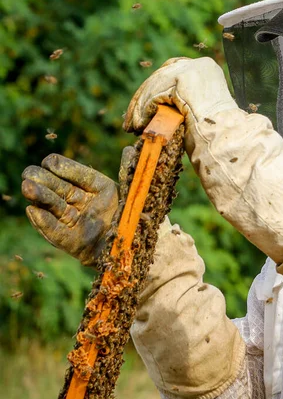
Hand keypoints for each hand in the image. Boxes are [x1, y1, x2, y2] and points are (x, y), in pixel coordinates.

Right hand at [21, 149, 134, 266]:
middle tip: (29, 173)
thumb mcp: (134, 192)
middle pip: (60, 189)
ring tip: (27, 187)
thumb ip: (128, 171)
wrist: (139, 249)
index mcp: (97, 189)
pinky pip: (56, 231)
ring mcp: (76, 223)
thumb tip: (130, 149)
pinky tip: (33, 210)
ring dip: (40, 198)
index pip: (78, 175)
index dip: (64, 168)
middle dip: (44, 181)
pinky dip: (44, 222)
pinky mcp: (72, 243)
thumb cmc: (136, 218)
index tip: (50, 162)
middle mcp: (83, 204)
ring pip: (55, 207)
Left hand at [123, 56, 237, 135]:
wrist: (226, 139)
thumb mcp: (199, 112)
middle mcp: (199, 65)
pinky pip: (155, 94)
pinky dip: (144, 111)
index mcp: (206, 70)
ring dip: (140, 109)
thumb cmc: (216, 136)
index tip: (142, 110)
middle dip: (142, 100)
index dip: (154, 92)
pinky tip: (140, 125)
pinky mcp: (182, 79)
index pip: (172, 73)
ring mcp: (191, 69)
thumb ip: (182, 102)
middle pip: (160, 77)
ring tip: (133, 127)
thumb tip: (158, 108)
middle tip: (131, 120)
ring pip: (155, 86)